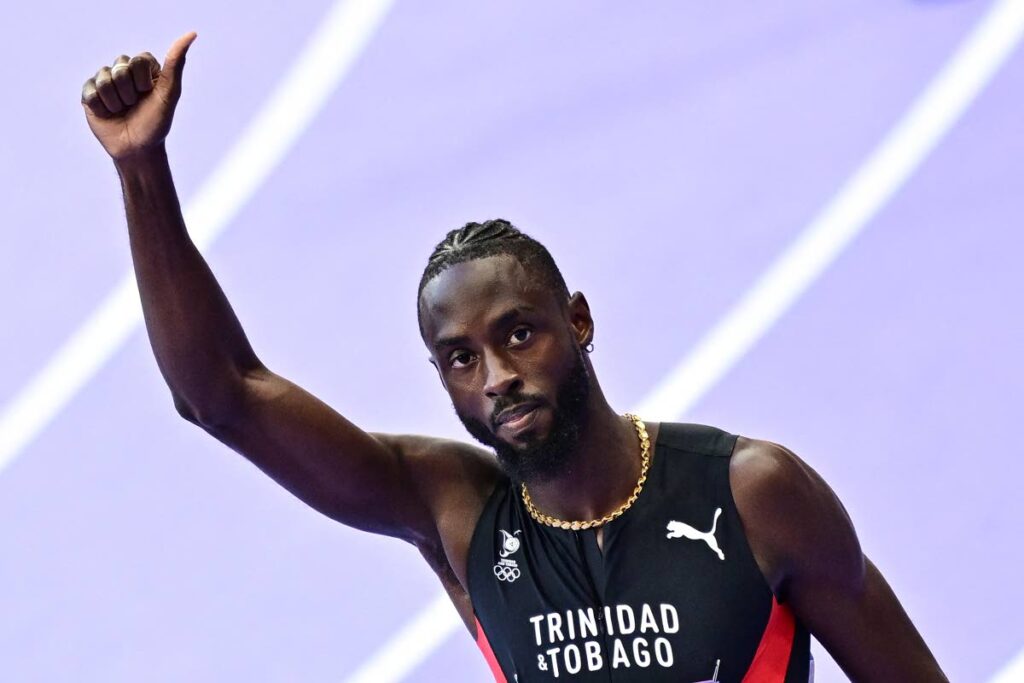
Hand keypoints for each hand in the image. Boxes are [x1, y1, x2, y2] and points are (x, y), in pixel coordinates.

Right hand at [81, 32, 196, 160]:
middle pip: (119, 69)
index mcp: (143, 67)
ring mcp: (105, 81)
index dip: (143, 82)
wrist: (137, 149)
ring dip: (116, 102)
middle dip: (130, 93)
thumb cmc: (156, 122)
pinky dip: (102, 107)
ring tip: (122, 111)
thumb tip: (191, 34)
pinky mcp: (89, 94)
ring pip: (103, 80)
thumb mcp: (170, 94)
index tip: (149, 95)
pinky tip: (108, 114)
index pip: (137, 61)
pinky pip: (90, 92)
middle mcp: (123, 71)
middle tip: (135, 106)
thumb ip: (176, 64)